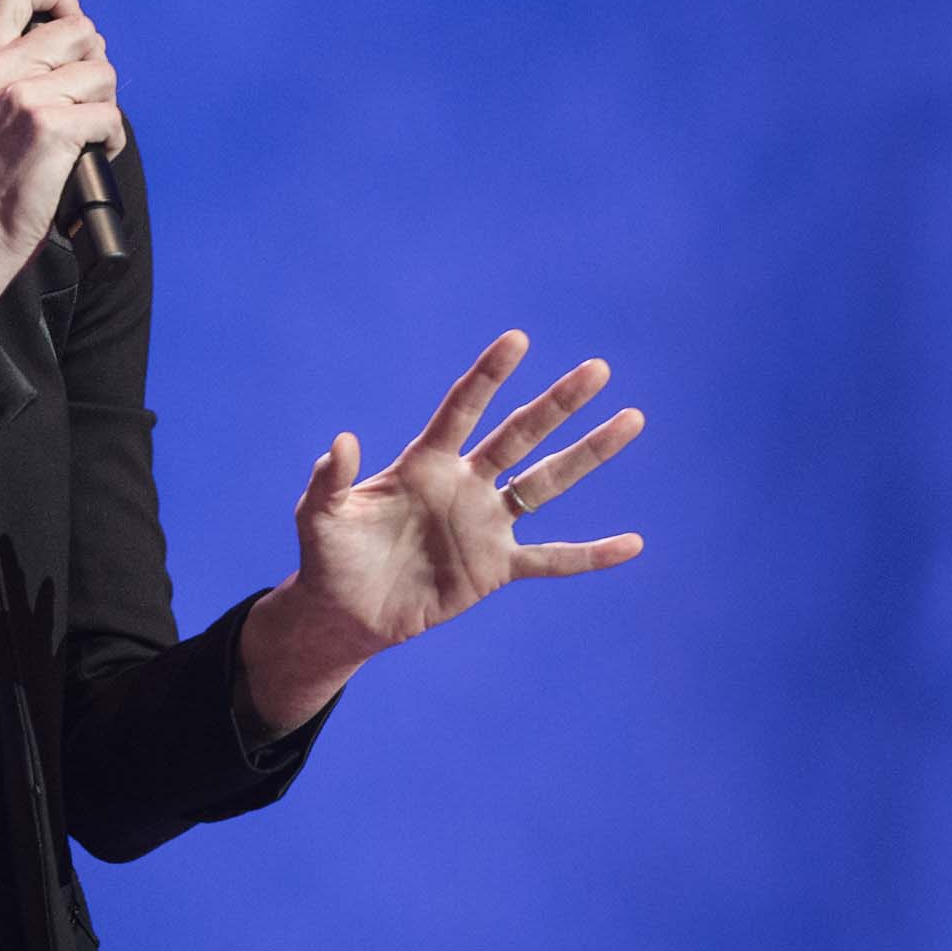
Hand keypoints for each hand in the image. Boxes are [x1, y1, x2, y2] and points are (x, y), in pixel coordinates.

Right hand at [0, 0, 125, 320]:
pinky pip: (109, 114)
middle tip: (82, 101)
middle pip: (80, 29)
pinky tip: (92, 154)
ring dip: (105, 104)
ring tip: (85, 134)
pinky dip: (111, 138)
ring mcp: (22, 97)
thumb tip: (75, 36)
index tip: (69, 22)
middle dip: (95, 65)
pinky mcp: (51, 128)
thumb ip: (12, 66)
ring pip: (102, 72)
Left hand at [241, 330, 644, 732]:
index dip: (489, 376)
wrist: (345, 611)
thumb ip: (330, 478)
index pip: (463, 409)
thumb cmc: (330, 555)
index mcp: (424, 463)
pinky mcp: (495, 567)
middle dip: (559, 403)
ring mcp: (485, 524)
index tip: (518, 339)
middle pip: (520, 434)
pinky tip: (632, 543)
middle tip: (598, 369)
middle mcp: (464, 484)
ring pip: (547, 483)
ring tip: (631, 419)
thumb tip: (340, 442)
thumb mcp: (319, 515)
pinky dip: (591, 555)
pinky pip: (552, 559)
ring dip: (588, 454)